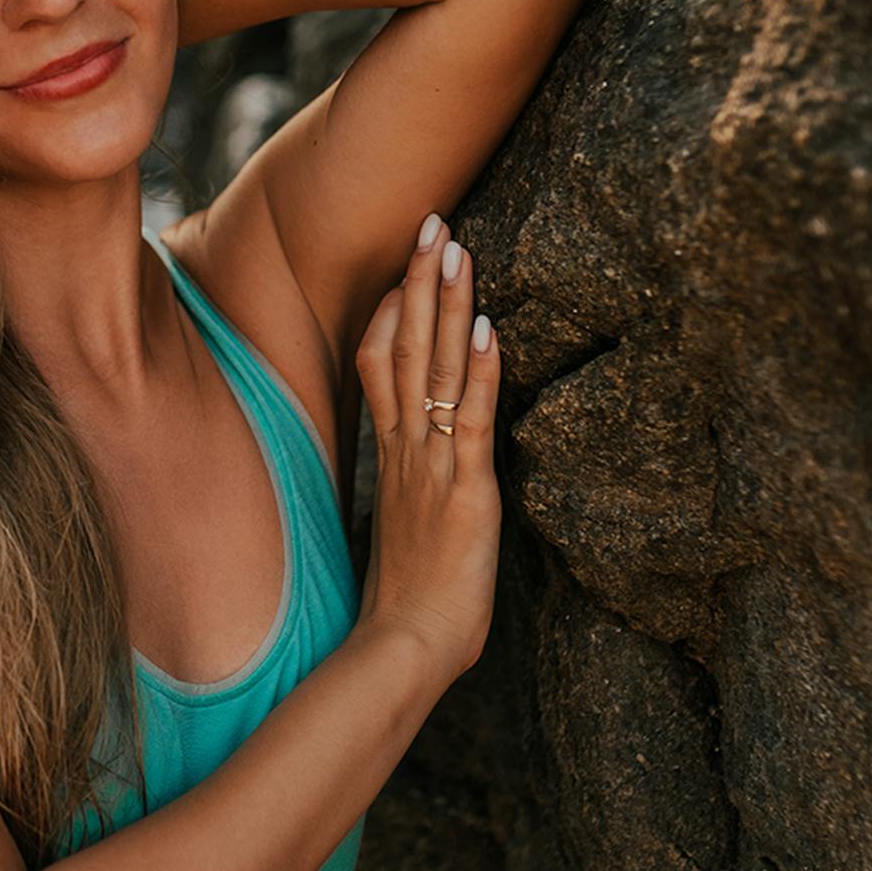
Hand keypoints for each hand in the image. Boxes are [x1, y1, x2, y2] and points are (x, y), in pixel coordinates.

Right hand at [351, 214, 501, 695]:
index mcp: (393, 460)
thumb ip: (412, 495)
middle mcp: (406, 451)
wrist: (403, 647)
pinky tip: (492, 327)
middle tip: (434, 223)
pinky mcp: (466, 490)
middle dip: (419, 283)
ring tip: (458, 248)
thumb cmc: (408, 604)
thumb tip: (422, 483)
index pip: (379, 369)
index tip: (402, 269)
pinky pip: (472, 418)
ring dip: (448, 305)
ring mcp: (432, 466)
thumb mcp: (406, 533)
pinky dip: (482, 370)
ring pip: (435, 369)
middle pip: (404, 349)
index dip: (391, 315)